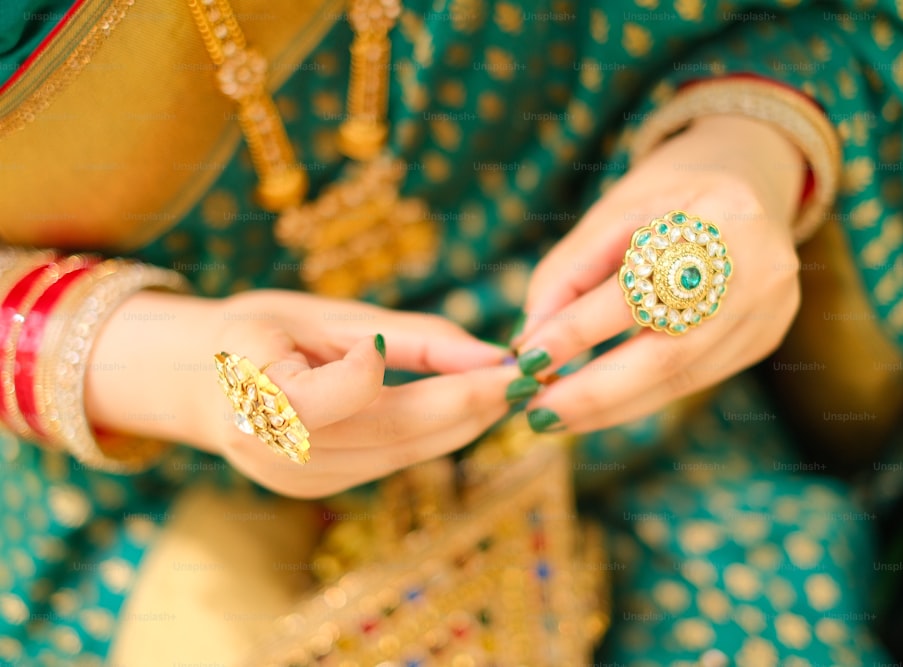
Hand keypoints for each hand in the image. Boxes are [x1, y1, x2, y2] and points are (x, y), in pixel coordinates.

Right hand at [87, 289, 516, 496]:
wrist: (189, 377)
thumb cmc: (255, 329)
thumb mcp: (328, 314)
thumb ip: (412, 337)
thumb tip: (493, 354)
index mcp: (256, 390)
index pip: (360, 392)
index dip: (437, 378)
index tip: (496, 357)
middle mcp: (270, 447)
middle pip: (395, 432)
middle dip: (473, 405)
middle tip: (530, 377)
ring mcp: (290, 478)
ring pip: (401, 455)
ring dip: (463, 424)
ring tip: (509, 389)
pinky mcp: (309, 489)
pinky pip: (387, 462)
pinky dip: (431, 436)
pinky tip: (464, 410)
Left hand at [511, 114, 806, 432]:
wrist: (754, 174)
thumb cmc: (672, 190)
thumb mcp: (616, 208)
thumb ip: (569, 271)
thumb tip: (527, 341)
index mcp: (722, 216)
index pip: (637, 288)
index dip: (577, 330)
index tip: (526, 359)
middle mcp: (760, 268)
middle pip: (670, 352)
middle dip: (594, 391)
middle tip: (536, 412)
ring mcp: (772, 309)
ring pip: (682, 378)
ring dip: (611, 406)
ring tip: (554, 416)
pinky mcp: (767, 336)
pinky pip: (696, 379)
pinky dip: (640, 396)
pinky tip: (597, 406)